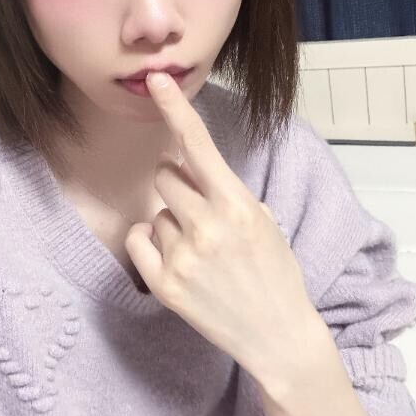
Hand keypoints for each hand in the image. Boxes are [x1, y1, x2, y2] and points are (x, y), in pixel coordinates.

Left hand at [125, 71, 322, 388]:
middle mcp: (208, 227)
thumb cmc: (275, 272)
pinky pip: (138, 239)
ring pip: (157, 211)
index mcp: (237, 205)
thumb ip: (226, 191)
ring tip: (201, 251)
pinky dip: (150, 243)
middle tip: (199, 210)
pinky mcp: (164, 284)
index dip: (175, 109)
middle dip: (178, 184)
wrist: (277, 334)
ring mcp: (183, 257)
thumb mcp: (264, 221)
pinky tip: (178, 261)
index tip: (155, 80)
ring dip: (172, 222)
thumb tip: (186, 167)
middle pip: (166, 176)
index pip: (199, 146)